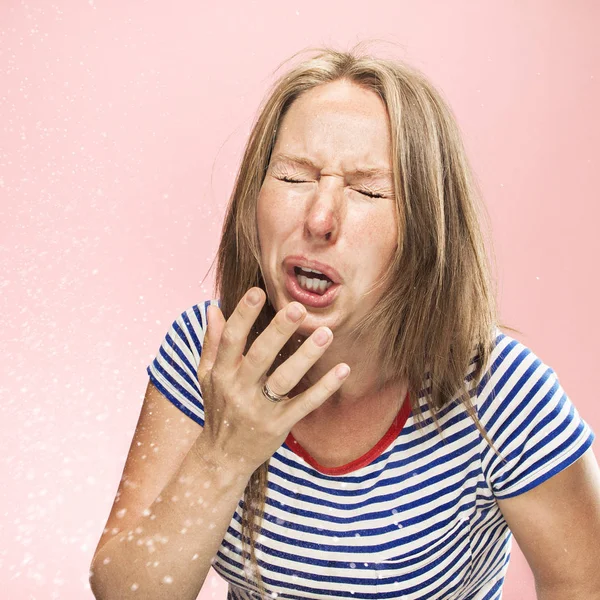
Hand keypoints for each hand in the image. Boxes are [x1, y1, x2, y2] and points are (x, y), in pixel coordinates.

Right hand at [196, 287, 350, 474]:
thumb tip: (213, 307)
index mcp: (220, 373)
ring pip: (285, 379)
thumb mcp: (206, 375)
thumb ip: (212, 341)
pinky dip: (324, 387)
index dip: (243, 315)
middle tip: (299, 308)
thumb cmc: (218, 408)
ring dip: (306, 356)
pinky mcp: (279, 425)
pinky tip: (343, 369)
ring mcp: (259, 409)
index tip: (257, 291)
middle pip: (260, 356)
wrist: (222, 457)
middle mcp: (238, 390)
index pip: (231, 339)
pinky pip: (305, 404)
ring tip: (325, 332)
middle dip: (279, 331)